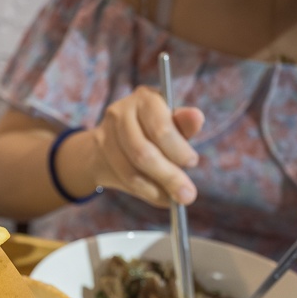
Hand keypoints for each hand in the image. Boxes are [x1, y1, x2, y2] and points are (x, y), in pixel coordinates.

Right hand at [88, 86, 204, 206]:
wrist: (108, 142)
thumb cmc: (150, 131)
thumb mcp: (171, 125)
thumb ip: (184, 125)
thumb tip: (197, 117)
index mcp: (145, 98)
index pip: (161, 127)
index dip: (177, 149)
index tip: (192, 163)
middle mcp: (121, 112)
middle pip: (143, 152)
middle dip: (169, 176)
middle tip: (187, 195)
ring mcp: (105, 134)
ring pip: (132, 170)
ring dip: (157, 188)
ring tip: (175, 198)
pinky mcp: (99, 154)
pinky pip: (124, 179)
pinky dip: (146, 191)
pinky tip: (160, 197)